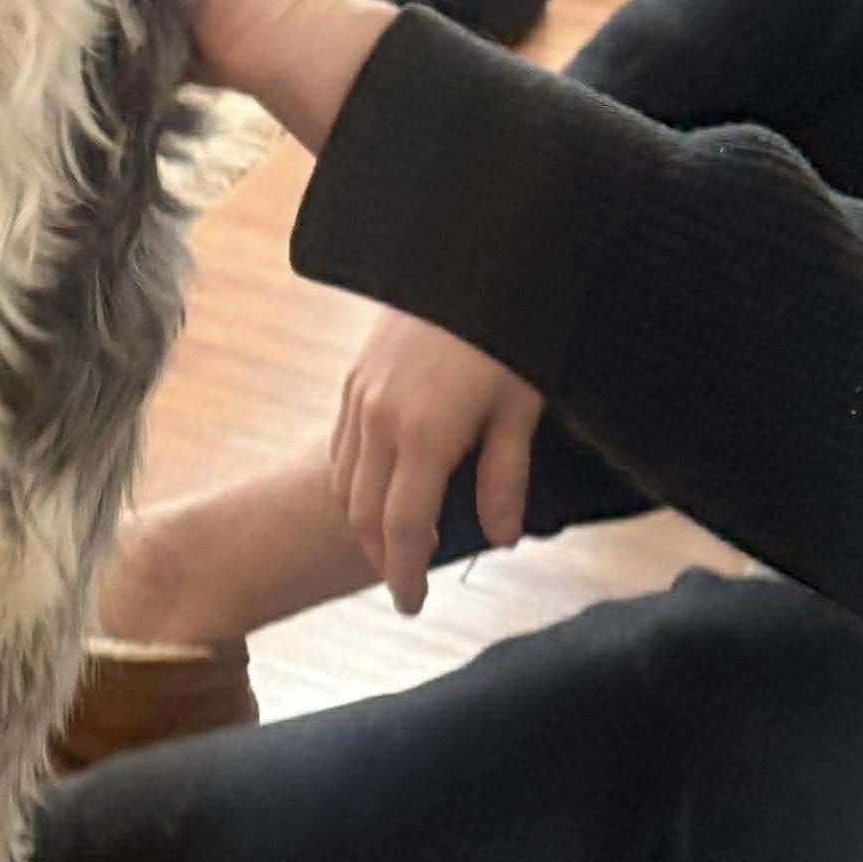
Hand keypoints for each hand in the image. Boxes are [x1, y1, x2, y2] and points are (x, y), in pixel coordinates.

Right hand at [329, 309, 543, 616]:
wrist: (468, 256)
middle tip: (406, 583)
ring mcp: (359, 398)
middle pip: (364, 513)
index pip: (403, 528)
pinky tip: (384, 488)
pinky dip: (357, 482)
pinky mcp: (353, 379)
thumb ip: (505, 477)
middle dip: (382, 556)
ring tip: (397, 541)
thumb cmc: (508, 331)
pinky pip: (342, 448)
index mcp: (424, 435)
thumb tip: (500, 538)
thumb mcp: (520, 408)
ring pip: (346, 482)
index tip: (411, 605)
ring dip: (365, 520)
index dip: (405, 574)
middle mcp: (379, 421)